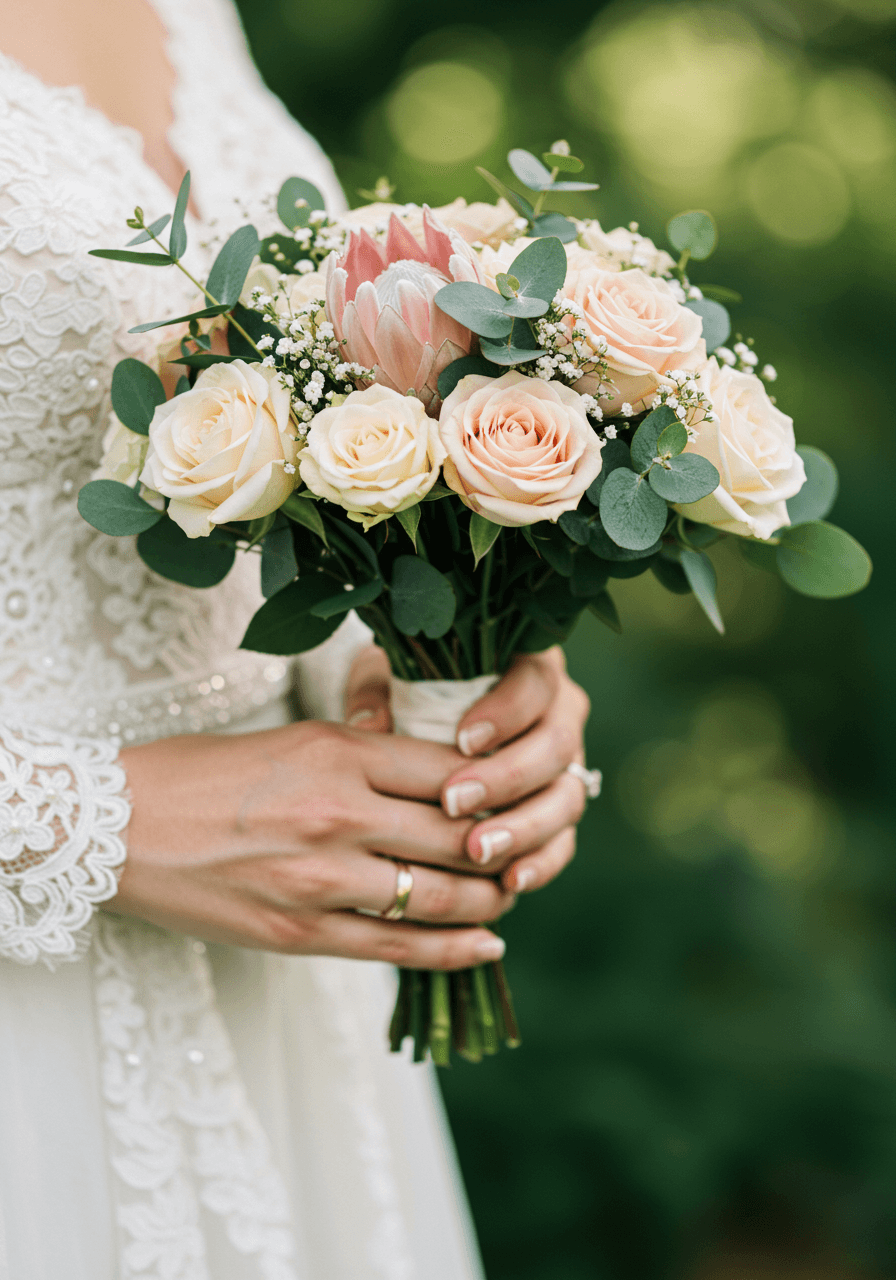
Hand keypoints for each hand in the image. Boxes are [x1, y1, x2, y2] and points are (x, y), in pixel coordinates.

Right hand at [113, 720, 515, 968]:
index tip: (519, 795)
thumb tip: (438, 767)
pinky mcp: (299, 933)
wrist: (115, 828)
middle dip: (507, 846)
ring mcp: (321, 878)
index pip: (453, 770)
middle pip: (460, 833)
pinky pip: (398, 948)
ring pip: (441, 895)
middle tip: (527, 850)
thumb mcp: (291, 737)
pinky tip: (487, 943)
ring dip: (490, 900)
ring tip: (509, 897)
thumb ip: (365, 750)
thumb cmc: (202, 774)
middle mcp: (339, 811)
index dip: (499, 787)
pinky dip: (454, 949)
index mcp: (338, 751)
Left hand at [344, 645, 590, 896]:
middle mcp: (560, 716)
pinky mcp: (560, 815)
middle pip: (556, 747)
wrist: (425, 726)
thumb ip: (379, 691)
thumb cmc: (407, 689)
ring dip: (524, 829)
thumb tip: (368, 725)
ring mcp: (567, 767)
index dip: (506, 713)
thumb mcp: (389, 677)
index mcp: (530, 668)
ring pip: (566, 799)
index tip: (462, 740)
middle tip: (454, 802)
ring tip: (478, 851)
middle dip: (507, 778)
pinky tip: (508, 883)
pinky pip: (563, 843)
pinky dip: (539, 865)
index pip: (534, 685)